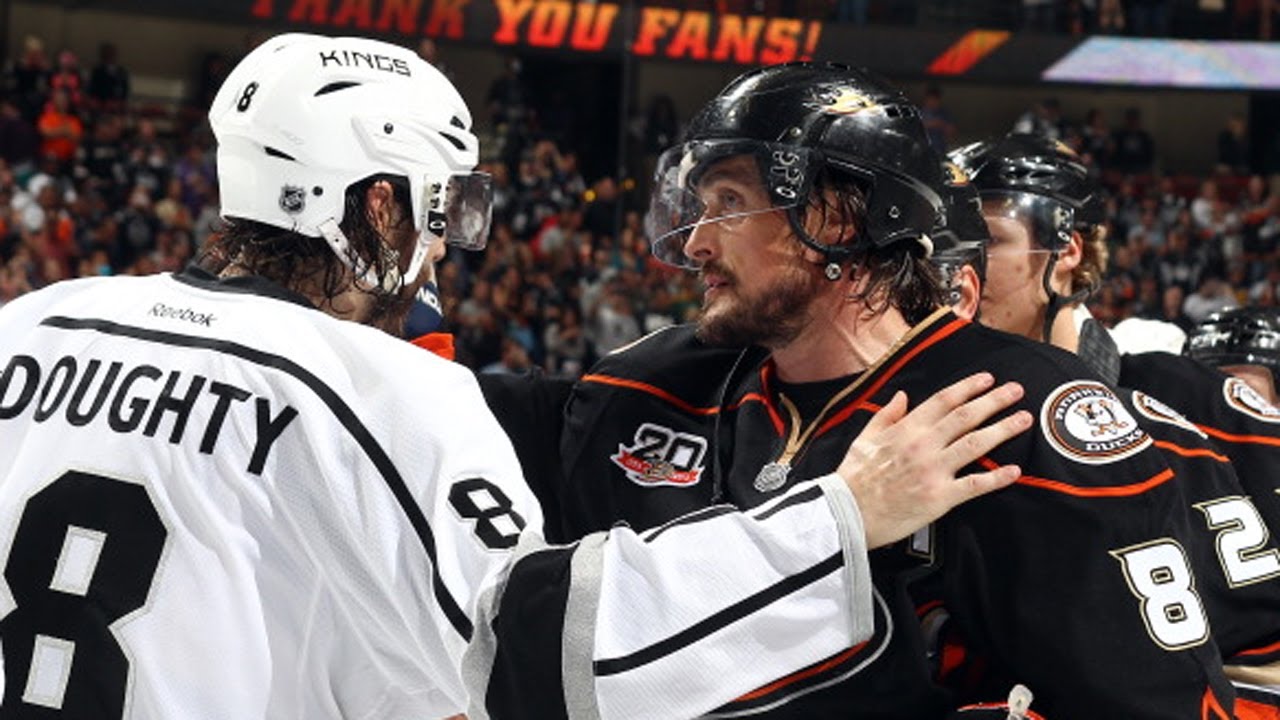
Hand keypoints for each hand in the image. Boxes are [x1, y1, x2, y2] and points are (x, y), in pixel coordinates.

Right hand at [837, 372, 1031, 548]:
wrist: (847, 513)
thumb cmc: (853, 478)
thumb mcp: (864, 438)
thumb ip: (885, 415)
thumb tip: (902, 397)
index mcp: (906, 429)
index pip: (944, 400)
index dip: (969, 387)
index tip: (988, 379)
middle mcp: (923, 445)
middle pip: (967, 416)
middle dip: (995, 401)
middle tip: (1016, 391)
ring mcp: (934, 470)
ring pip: (976, 444)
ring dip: (1003, 429)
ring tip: (1024, 420)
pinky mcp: (940, 497)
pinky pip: (975, 484)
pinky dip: (997, 477)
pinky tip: (1014, 470)